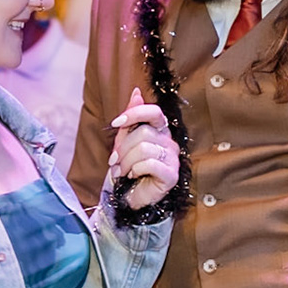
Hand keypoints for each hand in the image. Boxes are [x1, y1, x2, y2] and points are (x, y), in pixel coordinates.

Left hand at [107, 87, 177, 210]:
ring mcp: (173, 158)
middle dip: (123, 148)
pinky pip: (150, 164)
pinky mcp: (172, 175)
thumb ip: (132, 117)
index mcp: (160, 130)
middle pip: (144, 133)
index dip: (134, 114)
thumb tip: (136, 92)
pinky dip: (135, 170)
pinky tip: (133, 176)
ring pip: (145, 149)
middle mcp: (170, 141)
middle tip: (114, 161)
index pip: (154, 112)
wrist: (132, 195)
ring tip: (122, 171)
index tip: (115, 123)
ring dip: (126, 162)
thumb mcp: (125, 140)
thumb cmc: (130, 167)